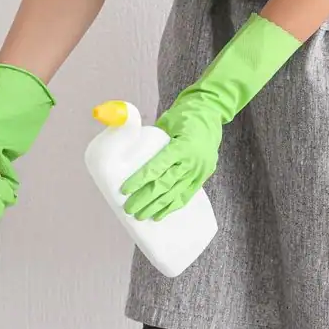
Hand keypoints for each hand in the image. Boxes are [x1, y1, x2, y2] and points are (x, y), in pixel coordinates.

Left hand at [121, 13, 301, 220]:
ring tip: (140, 216)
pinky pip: (186, 196)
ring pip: (175, 194)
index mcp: (182, 146)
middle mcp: (193, 161)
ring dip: (156, 207)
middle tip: (128, 209)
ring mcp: (200, 171)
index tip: (124, 190)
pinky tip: (159, 215)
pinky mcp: (202, 177)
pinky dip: (172, 207)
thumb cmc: (184, 116)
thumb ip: (144, 131)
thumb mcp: (166, 119)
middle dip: (145, 199)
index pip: (157, 167)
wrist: (211, 113)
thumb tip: (117, 134)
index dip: (140, 180)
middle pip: (164, 185)